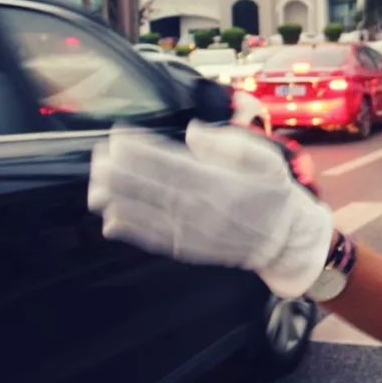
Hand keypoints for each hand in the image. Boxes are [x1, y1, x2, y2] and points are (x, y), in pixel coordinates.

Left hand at [88, 120, 333, 297]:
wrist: (286, 240)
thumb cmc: (274, 193)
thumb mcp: (266, 158)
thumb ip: (229, 143)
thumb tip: (192, 133)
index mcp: (221, 183)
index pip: (172, 164)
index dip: (142, 152)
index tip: (119, 137)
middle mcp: (204, 210)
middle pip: (154, 189)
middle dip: (122, 173)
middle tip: (97, 157)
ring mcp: (195, 233)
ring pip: (149, 215)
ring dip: (119, 200)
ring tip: (95, 185)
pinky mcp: (191, 249)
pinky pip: (156, 239)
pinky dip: (132, 231)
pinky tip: (111, 219)